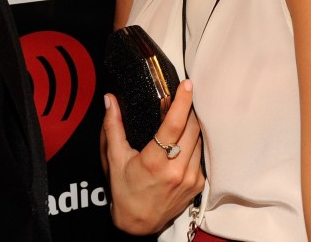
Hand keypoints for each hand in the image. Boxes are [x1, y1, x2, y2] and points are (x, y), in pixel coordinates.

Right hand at [102, 79, 205, 234]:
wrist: (139, 224)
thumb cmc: (125, 192)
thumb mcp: (114, 159)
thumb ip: (113, 127)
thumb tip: (109, 100)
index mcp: (155, 162)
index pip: (174, 125)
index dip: (182, 102)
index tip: (187, 85)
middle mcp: (177, 170)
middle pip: (193, 129)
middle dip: (190, 109)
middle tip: (184, 95)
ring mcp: (191, 178)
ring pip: (200, 140)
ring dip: (194, 125)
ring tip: (184, 114)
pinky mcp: (198, 184)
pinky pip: (201, 155)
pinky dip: (195, 141)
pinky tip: (186, 137)